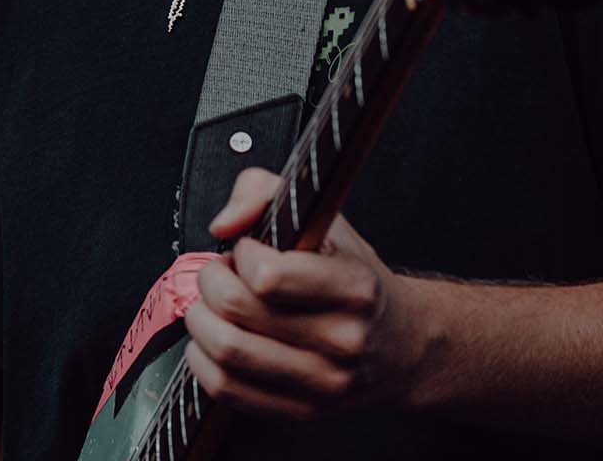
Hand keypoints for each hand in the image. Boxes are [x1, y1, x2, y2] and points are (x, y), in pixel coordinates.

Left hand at [181, 167, 428, 423]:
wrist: (401, 345)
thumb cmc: (353, 273)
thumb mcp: (325, 216)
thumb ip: (263, 191)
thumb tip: (222, 225)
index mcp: (353, 287)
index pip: (267, 275)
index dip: (242, 253)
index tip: (249, 249)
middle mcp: (341, 340)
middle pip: (237, 311)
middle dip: (211, 281)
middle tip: (221, 273)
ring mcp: (322, 383)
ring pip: (227, 352)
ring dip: (201, 321)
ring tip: (214, 305)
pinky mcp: (301, 412)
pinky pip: (228, 390)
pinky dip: (202, 361)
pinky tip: (211, 340)